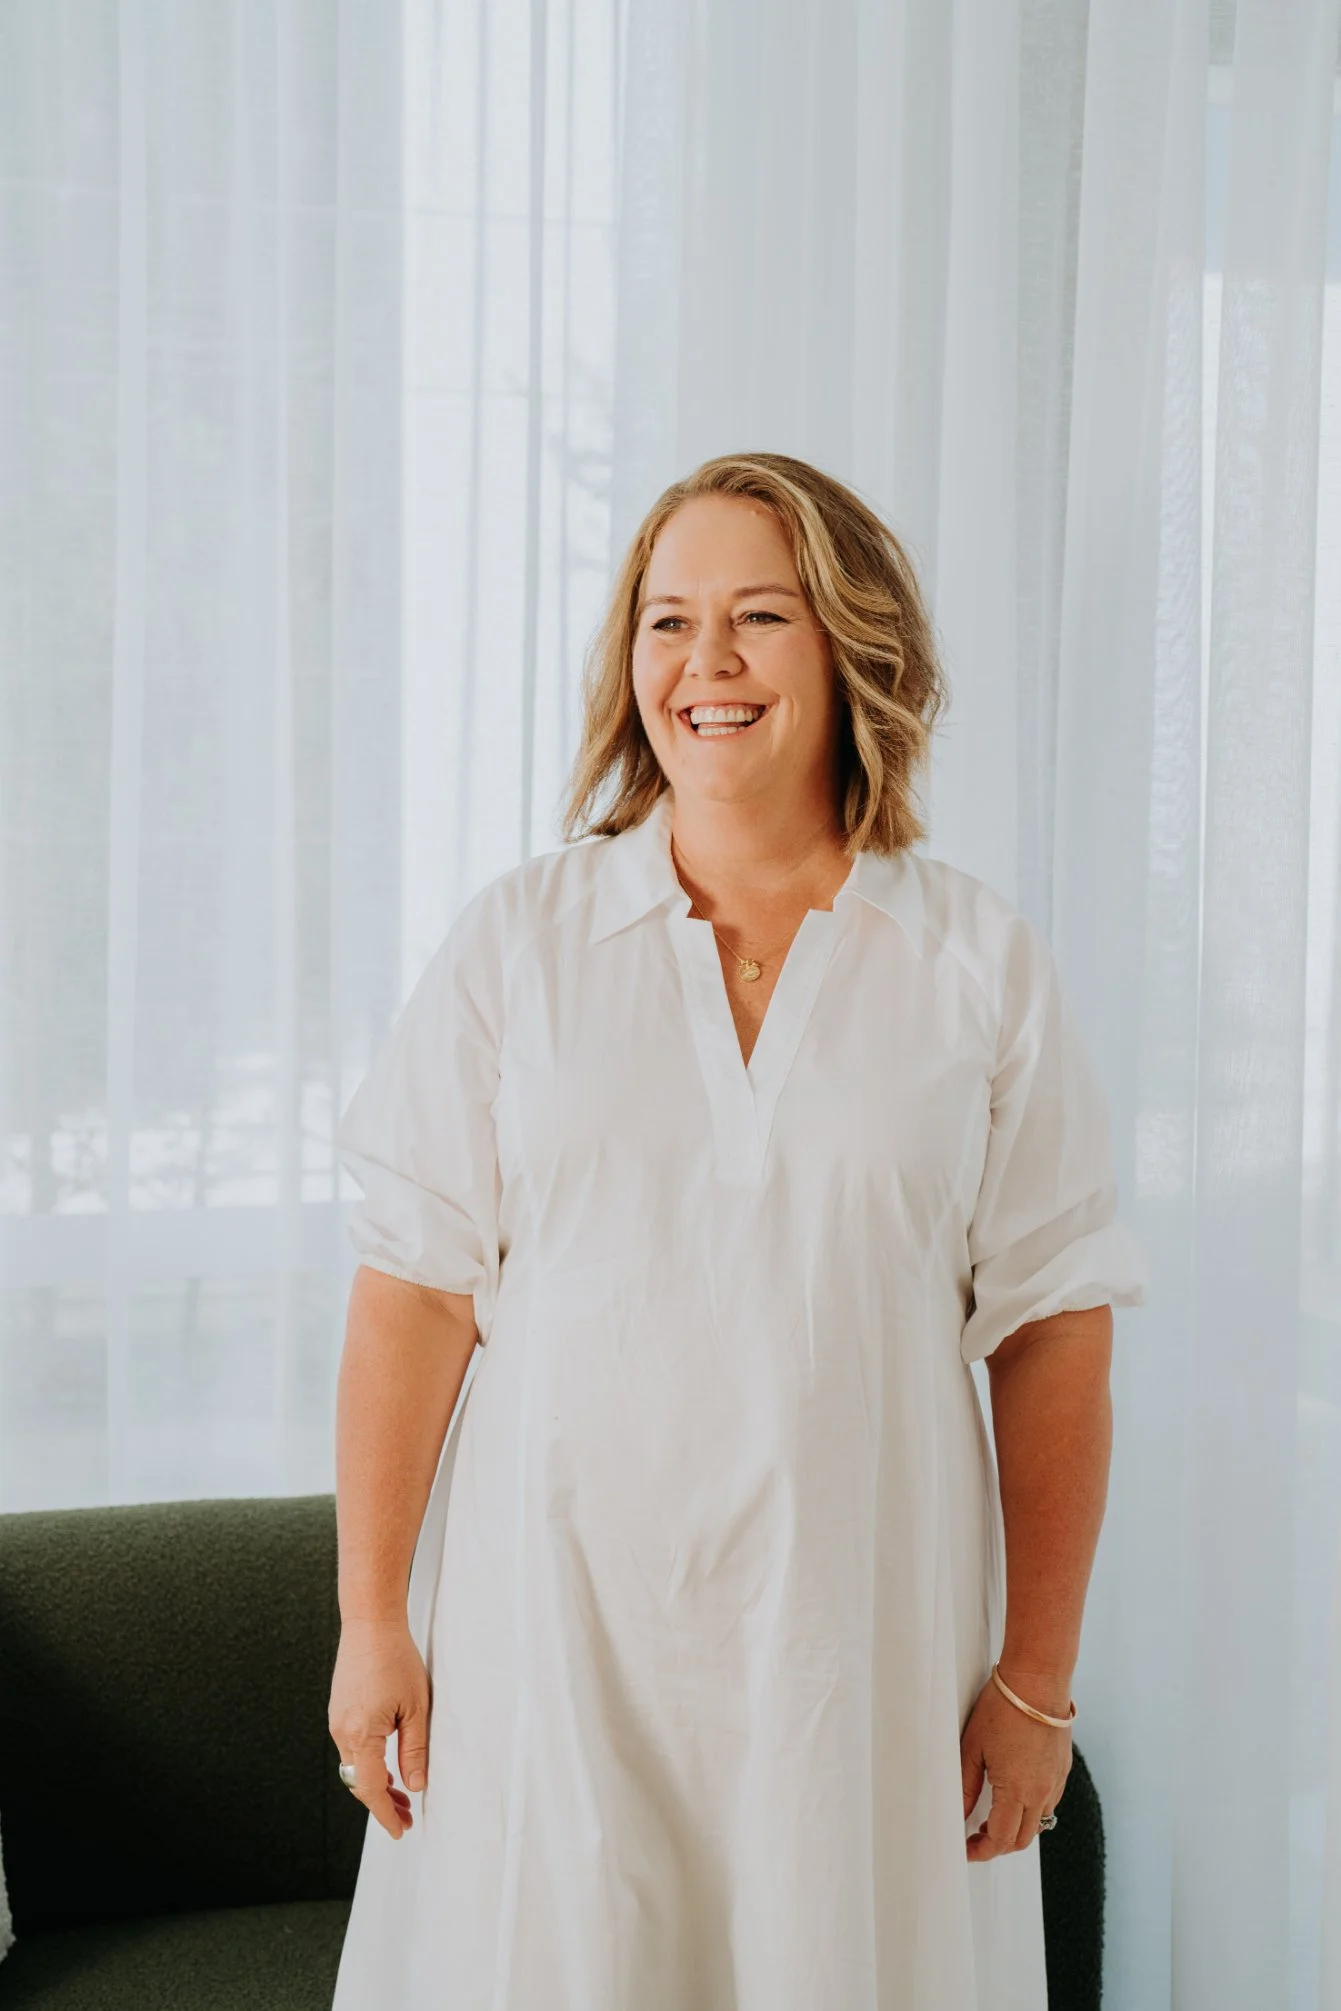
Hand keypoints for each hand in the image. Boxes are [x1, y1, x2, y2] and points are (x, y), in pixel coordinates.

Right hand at [328, 1617, 430, 1839]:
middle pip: (359, 1783)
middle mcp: (342, 1731)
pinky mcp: (339, 1711)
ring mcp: (337, 1721)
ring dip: (375, 1784)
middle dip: (381, 1804)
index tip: (399, 1831)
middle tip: (405, 1817)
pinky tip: (386, 1767)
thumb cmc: (396, 1658)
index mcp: (361, 1734)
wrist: (370, 1623)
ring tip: (400, 1796)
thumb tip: (416, 1786)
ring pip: (354, 1767)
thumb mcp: (416, 1707)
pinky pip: (352, 1749)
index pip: (370, 1789)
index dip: (385, 1814)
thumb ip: (414, 1750)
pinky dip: (368, 1764)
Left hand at [960, 1669, 1071, 1859]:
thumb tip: (959, 1813)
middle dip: (998, 1845)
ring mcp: (1055, 1782)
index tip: (967, 1849)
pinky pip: (1049, 1803)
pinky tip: (1014, 1795)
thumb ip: (965, 1785)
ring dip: (1016, 1829)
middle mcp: (1041, 1793)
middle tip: (976, 1836)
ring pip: (1038, 1824)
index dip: (981, 1850)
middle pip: (1021, 1839)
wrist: (1037, 1681)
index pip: (1000, 1839)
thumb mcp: (973, 1746)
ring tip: (993, 1816)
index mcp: (1016, 1790)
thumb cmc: (1002, 1708)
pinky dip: (1032, 1810)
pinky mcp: (1063, 1770)